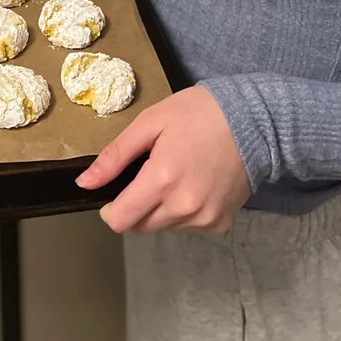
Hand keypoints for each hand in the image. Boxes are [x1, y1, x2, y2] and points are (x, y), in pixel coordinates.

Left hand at [77, 86, 250, 234]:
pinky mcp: (220, 223)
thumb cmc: (200, 113)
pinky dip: (183, 211)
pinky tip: (194, 183)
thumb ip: (116, 155)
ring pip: (163, 227)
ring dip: (159, 209)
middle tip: (150, 172)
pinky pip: (188, 226)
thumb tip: (85, 183)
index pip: (120, 221)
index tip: (116, 191)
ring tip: (176, 173)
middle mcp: (183, 207)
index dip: (110, 209)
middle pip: (140, 226)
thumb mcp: (152, 122)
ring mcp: (204, 218)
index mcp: (162, 180)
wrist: (255, 120)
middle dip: (135, 205)